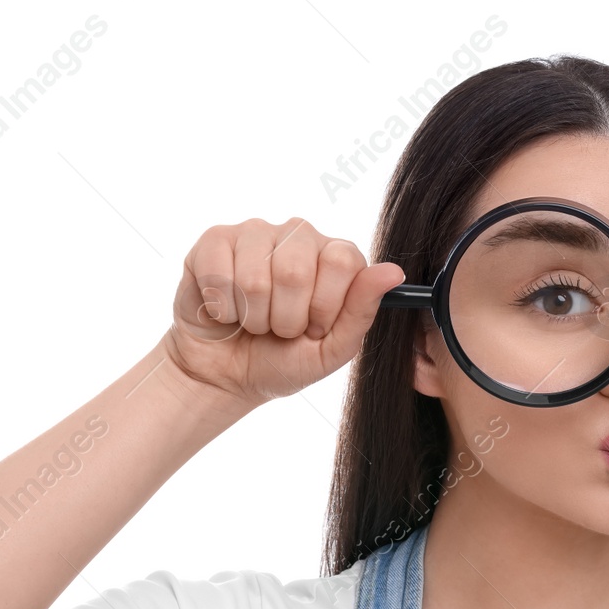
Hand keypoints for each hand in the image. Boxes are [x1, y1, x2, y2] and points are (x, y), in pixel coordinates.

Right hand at [163, 217, 405, 408]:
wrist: (226, 375)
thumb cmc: (281, 361)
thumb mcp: (330, 351)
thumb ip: (362, 312)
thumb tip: (394, 272)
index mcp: (335, 256)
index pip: (342, 261)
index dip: (325, 306)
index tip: (314, 327)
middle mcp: (298, 235)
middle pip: (295, 269)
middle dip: (286, 318)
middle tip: (280, 328)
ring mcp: (255, 233)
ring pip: (255, 276)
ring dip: (253, 317)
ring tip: (253, 321)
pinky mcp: (214, 242)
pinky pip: (219, 273)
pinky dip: (223, 309)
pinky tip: (226, 311)